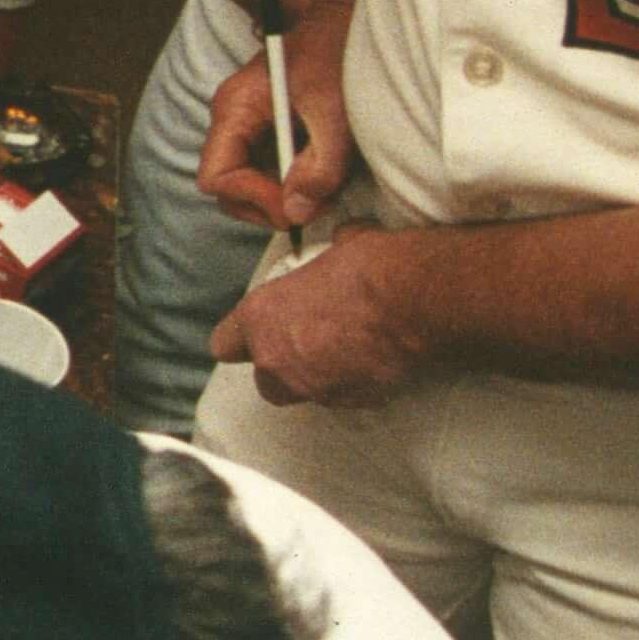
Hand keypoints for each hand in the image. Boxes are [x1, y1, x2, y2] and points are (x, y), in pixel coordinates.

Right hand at [192, 35, 352, 231]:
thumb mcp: (335, 113)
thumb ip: (320, 167)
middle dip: (267, 205)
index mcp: (235, 109)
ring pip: (248, 185)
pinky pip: (268, 171)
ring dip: (282, 197)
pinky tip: (323, 175)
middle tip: (313, 207)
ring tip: (323, 192)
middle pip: (227, 189)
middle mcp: (233, 120)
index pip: (217, 177)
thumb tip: (296, 213)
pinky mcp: (268, 131)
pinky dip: (292, 183)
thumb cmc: (338, 54)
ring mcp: (248, 126)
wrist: (347, 20)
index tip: (296, 205)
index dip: (253, 198)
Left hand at [211, 220, 424, 407]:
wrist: (413, 302)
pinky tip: (372, 364)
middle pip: (265, 381)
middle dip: (283, 368)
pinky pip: (343, 397)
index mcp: (260, 317)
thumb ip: (328, 254)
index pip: (225, 344)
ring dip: (316, 379)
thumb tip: (345, 237)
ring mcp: (312, 386)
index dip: (241, 340)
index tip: (255, 335)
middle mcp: (277, 359)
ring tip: (343, 355)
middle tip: (308, 347)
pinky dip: (354, 385)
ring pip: (302, 393)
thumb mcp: (339, 246)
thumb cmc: (371, 268)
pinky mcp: (350, 402)